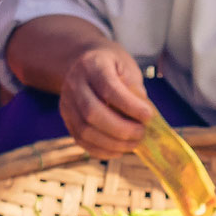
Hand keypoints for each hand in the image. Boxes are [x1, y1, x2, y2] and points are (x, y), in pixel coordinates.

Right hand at [57, 40, 153, 157]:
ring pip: (84, 130)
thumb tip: (143, 118)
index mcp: (92, 65)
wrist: (88, 64)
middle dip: (120, 129)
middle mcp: (74, 84)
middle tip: (141, 133)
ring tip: (133, 143)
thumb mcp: (127, 69)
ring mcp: (67, 103)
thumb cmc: (114, 67)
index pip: (108, 88)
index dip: (129, 106)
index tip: (148, 116)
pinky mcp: (66, 119)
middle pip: (92, 112)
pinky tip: (119, 150)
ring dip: (112, 143)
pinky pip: (80, 140)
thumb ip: (134, 91)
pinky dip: (101, 150)